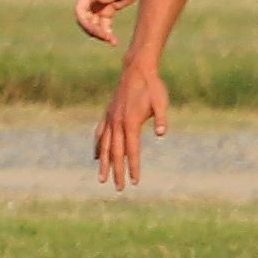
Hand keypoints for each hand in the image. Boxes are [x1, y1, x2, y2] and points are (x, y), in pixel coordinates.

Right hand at [74, 0, 148, 44]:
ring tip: (113, 41)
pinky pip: (103, 23)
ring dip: (101, 33)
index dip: (86, 24)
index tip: (98, 32)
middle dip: (94, 31)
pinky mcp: (108, 7)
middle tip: (108, 39)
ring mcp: (99, 3)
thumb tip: (100, 1)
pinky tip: (114, 39)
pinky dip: (107, 31)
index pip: (80, 10)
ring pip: (94, 23)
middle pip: (85, 20)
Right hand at [93, 62, 169, 190]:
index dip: (133, 167)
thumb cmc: (152, 86)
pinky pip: (100, 134)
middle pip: (115, 152)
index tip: (134, 182)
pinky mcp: (108, 114)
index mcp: (130, 122)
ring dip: (103, 164)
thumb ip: (160, 118)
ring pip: (104, 146)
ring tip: (102, 179)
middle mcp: (117, 122)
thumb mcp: (161, 101)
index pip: (131, 150)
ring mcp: (110, 118)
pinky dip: (97, 147)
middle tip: (119, 188)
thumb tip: (161, 133)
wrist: (137, 69)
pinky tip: (96, 157)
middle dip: (117, 172)